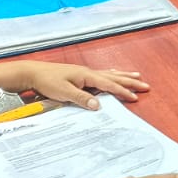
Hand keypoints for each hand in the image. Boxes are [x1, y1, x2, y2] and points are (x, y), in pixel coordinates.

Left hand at [8, 63, 150, 110]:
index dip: (123, 91)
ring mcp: (84, 73)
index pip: (109, 84)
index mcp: (86, 76)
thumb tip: (98, 105)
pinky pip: (101, 75)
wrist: (32, 73)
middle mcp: (88, 72)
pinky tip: (113, 74)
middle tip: (145, 85)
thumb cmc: (47, 82)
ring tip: (136, 76)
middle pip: (114, 77)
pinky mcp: (79, 75)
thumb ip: (82, 99)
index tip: (136, 97)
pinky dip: (111, 75)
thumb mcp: (64, 92)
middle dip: (130, 82)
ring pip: (109, 74)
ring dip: (123, 76)